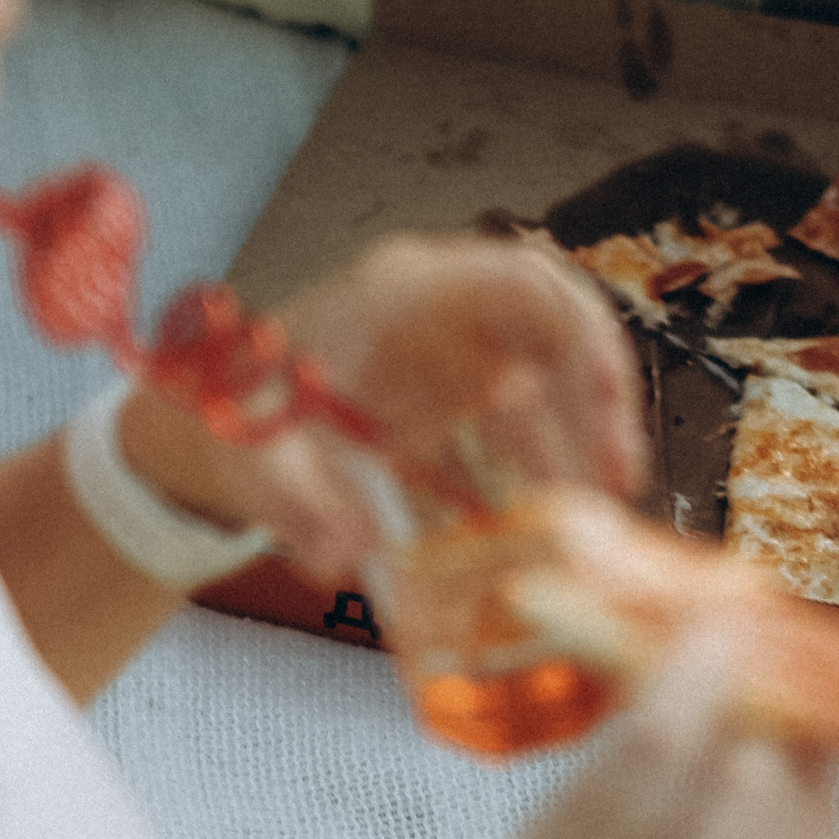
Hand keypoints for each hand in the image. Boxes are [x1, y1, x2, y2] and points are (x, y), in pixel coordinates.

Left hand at [124, 236, 647, 585]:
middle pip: (557, 328)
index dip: (578, 328)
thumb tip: (342, 561)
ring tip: (590, 517)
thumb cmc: (240, 411)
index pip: (524, 277)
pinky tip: (550, 522)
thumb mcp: (258, 453)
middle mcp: (447, 309)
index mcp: (406, 289)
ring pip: (550, 381)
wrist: (222, 423)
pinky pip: (526, 423)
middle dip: (597, 397)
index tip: (607, 393)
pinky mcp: (463, 395)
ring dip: (578, 444)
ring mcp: (460, 350)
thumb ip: (298, 505)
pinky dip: (546, 469)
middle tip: (615, 473)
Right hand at [444, 621, 838, 838]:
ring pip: (788, 818)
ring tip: (781, 719)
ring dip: (791, 755)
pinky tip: (794, 788)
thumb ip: (603, 785)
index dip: (704, 672)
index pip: (655, 749)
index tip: (726, 620)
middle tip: (761, 665)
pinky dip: (807, 817)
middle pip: (740, 775)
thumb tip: (688, 670)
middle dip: (757, 710)